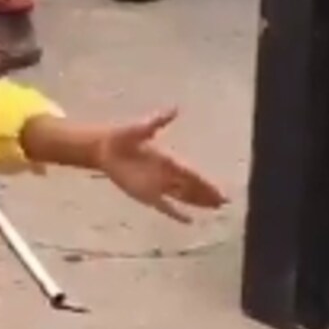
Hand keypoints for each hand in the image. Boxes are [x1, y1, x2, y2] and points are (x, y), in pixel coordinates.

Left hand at [92, 109, 227, 223]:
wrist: (103, 148)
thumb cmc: (122, 137)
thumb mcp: (142, 128)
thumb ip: (159, 121)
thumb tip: (175, 108)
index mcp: (168, 160)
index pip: (192, 174)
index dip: (206, 183)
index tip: (221, 191)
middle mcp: (166, 175)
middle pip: (191, 188)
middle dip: (207, 195)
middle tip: (225, 203)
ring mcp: (156, 186)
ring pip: (182, 197)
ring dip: (197, 203)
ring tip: (215, 208)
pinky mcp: (144, 194)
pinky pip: (163, 206)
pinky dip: (175, 213)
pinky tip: (188, 220)